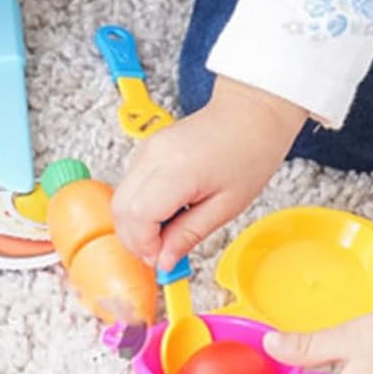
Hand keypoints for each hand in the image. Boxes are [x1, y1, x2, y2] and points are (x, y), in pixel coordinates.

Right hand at [111, 76, 306, 269]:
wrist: (252, 113)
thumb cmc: (250, 151)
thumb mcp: (227, 206)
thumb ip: (189, 235)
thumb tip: (165, 260)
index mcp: (177, 170)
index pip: (138, 216)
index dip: (145, 244)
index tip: (162, 260)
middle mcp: (154, 156)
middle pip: (120, 208)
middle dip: (134, 239)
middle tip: (160, 253)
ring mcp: (146, 150)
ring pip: (120, 198)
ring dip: (136, 224)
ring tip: (166, 234)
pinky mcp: (146, 149)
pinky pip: (129, 186)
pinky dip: (139, 208)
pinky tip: (165, 214)